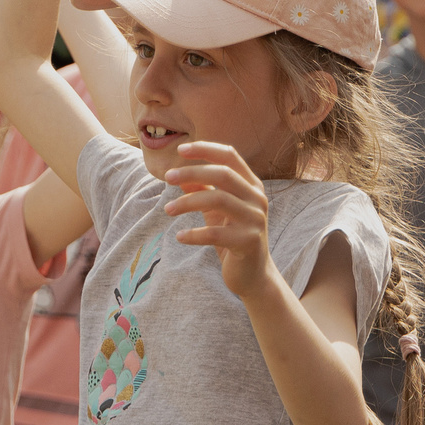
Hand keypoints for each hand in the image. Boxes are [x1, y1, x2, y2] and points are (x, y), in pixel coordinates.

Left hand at [162, 142, 277, 299]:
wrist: (253, 275)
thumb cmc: (231, 237)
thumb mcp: (215, 211)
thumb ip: (201, 190)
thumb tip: (177, 175)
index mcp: (251, 185)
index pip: (230, 156)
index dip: (205, 149)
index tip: (180, 149)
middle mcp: (257, 198)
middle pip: (223, 174)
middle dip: (192, 172)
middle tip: (167, 177)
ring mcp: (255, 220)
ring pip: (218, 199)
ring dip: (187, 202)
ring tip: (167, 210)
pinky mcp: (248, 242)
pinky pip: (216, 234)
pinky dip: (194, 234)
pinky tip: (180, 237)